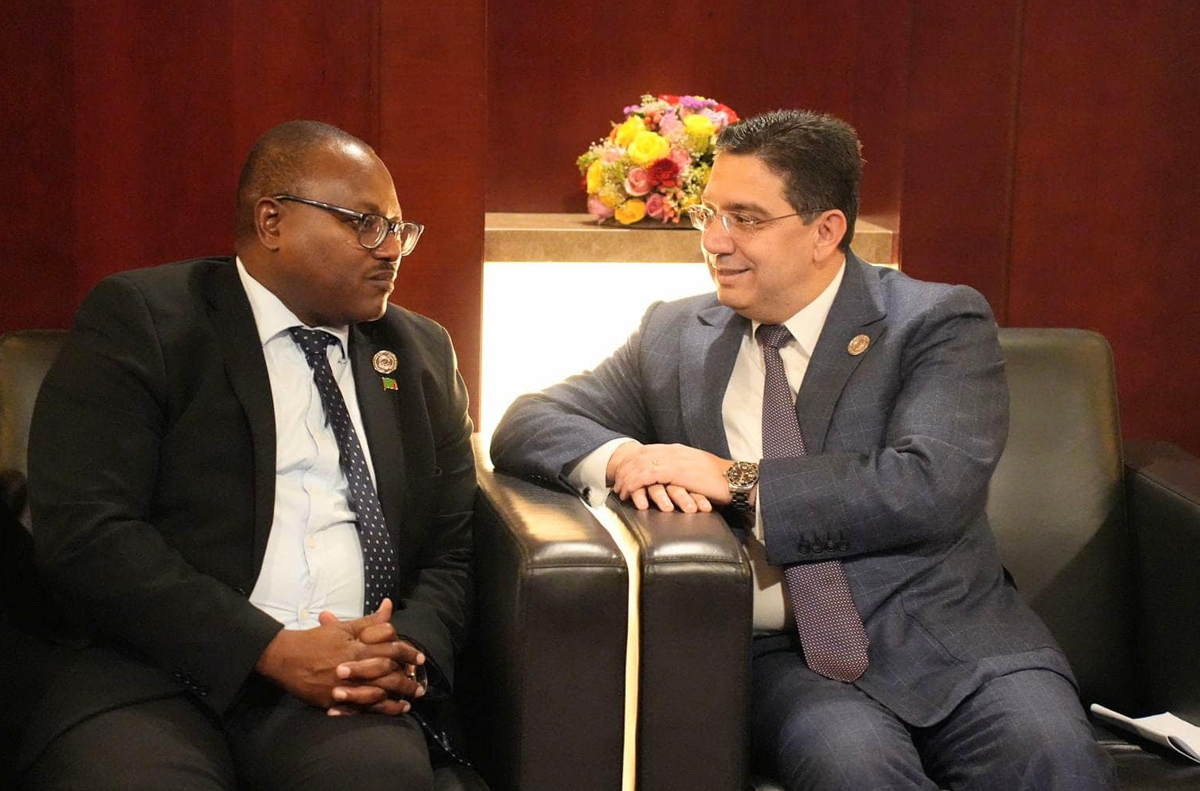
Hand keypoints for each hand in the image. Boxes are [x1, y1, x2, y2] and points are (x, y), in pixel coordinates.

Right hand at [321, 599, 426, 716]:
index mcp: (357, 648)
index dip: (408, 654)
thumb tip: (389, 606)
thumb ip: (370, 621)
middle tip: (420, 685)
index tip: (420, 658)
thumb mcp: (344, 628)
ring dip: (397, 698)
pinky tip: (391, 710)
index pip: (391, 650)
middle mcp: (354, 668)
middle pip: (388, 675)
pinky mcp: (333, 701)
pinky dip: (378, 710)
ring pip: (378, 694)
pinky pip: (361, 708)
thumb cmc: (316, 640)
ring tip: (410, 700)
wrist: (284, 657)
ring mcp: (343, 687)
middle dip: (407, 680)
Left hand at [607, 442, 734, 510]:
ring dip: (626, 478)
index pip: (646, 451)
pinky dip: (634, 483)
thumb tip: (670, 478)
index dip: (631, 461)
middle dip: (624, 469)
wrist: (734, 479)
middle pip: (638, 456)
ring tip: (620, 491)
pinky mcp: (674, 471)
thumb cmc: (718, 480)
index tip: (622, 472)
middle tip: (616, 484)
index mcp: (676, 449)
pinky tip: (629, 492)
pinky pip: (646, 475)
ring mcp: (673, 460)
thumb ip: (680, 469)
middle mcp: (672, 451)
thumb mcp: (695, 470)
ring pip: (639, 465)